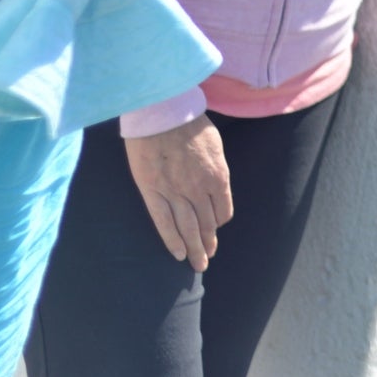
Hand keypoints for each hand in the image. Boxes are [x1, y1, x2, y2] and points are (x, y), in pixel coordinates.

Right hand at [123, 114, 232, 272]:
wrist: (162, 113)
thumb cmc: (189, 123)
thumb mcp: (215, 145)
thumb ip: (216, 168)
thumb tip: (216, 183)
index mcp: (218, 177)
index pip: (223, 210)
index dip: (219, 223)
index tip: (215, 229)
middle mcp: (199, 189)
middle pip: (207, 224)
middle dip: (208, 243)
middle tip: (207, 258)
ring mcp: (176, 192)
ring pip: (188, 228)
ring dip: (194, 248)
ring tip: (196, 263)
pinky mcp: (153, 192)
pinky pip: (164, 222)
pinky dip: (172, 240)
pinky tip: (177, 254)